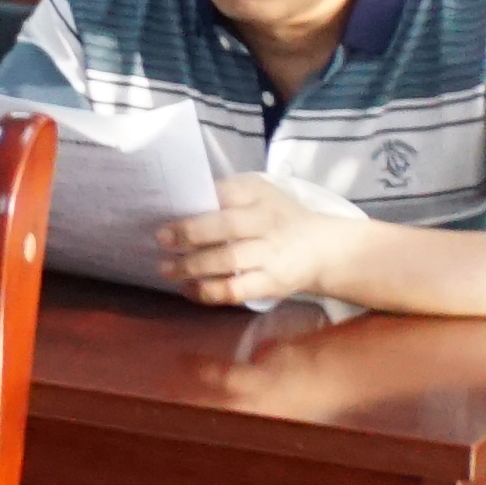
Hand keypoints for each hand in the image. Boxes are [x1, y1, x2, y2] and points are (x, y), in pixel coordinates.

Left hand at [148, 169, 358, 309]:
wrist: (324, 250)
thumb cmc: (278, 218)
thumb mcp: (258, 195)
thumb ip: (225, 195)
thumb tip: (177, 203)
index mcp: (260, 195)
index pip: (226, 192)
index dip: (195, 201)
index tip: (164, 209)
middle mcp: (268, 223)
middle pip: (226, 227)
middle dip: (189, 233)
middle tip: (161, 239)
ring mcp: (272, 255)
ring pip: (227, 261)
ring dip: (191, 266)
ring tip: (166, 268)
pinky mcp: (272, 283)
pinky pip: (235, 290)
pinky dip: (207, 292)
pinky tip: (187, 289)